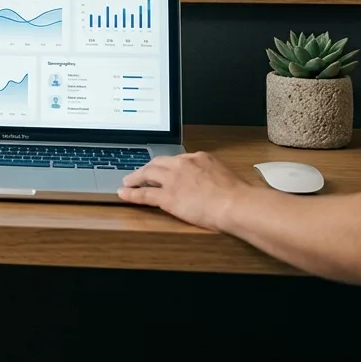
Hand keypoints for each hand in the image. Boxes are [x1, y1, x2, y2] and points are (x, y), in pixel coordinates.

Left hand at [118, 152, 248, 230]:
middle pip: (157, 163)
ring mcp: (172, 180)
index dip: (166, 165)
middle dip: (147, 168)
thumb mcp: (223, 175)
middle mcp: (182, 164)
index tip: (161, 169)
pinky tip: (123, 194)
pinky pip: (143, 194)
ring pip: (147, 175)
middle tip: (139, 173)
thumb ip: (210, 174)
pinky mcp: (167, 196)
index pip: (175, 159)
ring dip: (135, 178)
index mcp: (198, 158)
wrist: (235, 204)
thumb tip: (209, 181)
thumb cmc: (236, 195)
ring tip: (127, 182)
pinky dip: (131, 194)